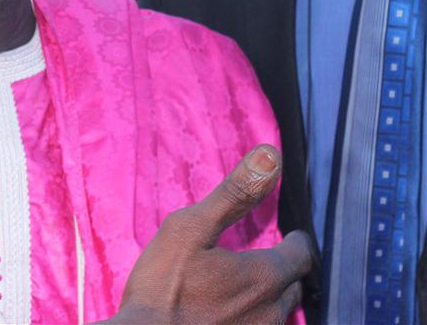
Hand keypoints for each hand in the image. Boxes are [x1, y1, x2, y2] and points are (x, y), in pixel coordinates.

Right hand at [109, 145, 312, 323]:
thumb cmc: (163, 287)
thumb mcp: (188, 229)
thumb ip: (234, 194)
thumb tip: (271, 155)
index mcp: (265, 276)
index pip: (301, 254)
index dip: (295, 240)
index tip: (287, 234)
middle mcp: (273, 312)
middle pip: (293, 286)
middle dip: (283, 269)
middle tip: (262, 257)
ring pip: (278, 313)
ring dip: (268, 297)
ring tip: (244, 286)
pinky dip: (252, 318)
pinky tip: (228, 313)